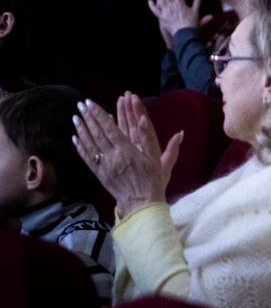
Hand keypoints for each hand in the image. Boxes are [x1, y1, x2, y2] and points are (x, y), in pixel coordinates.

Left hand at [71, 94, 183, 216]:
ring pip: (90, 144)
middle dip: (89, 118)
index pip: (110, 129)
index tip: (92, 103)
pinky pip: (87, 158)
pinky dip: (80, 147)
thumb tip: (144, 119)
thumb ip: (149, 137)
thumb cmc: (153, 180)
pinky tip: (75, 138)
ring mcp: (104, 166)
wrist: (142, 204)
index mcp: (127, 151)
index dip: (100, 115)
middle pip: (98, 134)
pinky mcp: (100, 174)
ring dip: (82, 129)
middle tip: (81, 104)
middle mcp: (113, 157)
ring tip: (75, 117)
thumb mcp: (156, 158)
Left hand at [147, 0, 199, 48]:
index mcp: (181, 3)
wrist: (185, 34)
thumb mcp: (196, 12)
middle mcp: (172, 6)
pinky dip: (152, 6)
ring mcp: (166, 11)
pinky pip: (156, 11)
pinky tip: (150, 1)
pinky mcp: (162, 18)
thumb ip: (197, 1)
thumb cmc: (192, 23)